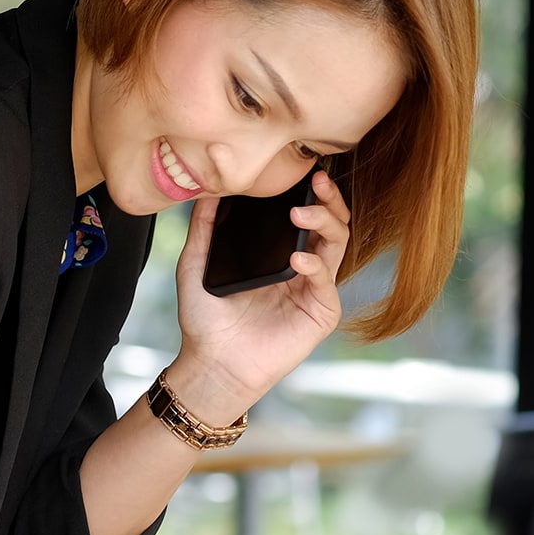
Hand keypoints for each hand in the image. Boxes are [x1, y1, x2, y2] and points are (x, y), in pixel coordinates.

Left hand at [171, 168, 351, 418]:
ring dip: (325, 223)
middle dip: (329, 200)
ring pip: (337, 245)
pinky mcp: (321, 313)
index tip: (305, 170)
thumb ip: (204, 228)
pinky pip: (327, 281)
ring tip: (301, 213)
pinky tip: (298, 259)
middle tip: (317, 181)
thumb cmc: (206, 320)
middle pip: (332, 224)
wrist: (212, 364)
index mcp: (281, 254)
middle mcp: (304, 268)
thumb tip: (207, 190)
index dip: (312, 192)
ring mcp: (314, 290)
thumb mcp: (196, 265)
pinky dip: (315, 265)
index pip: (308, 215)